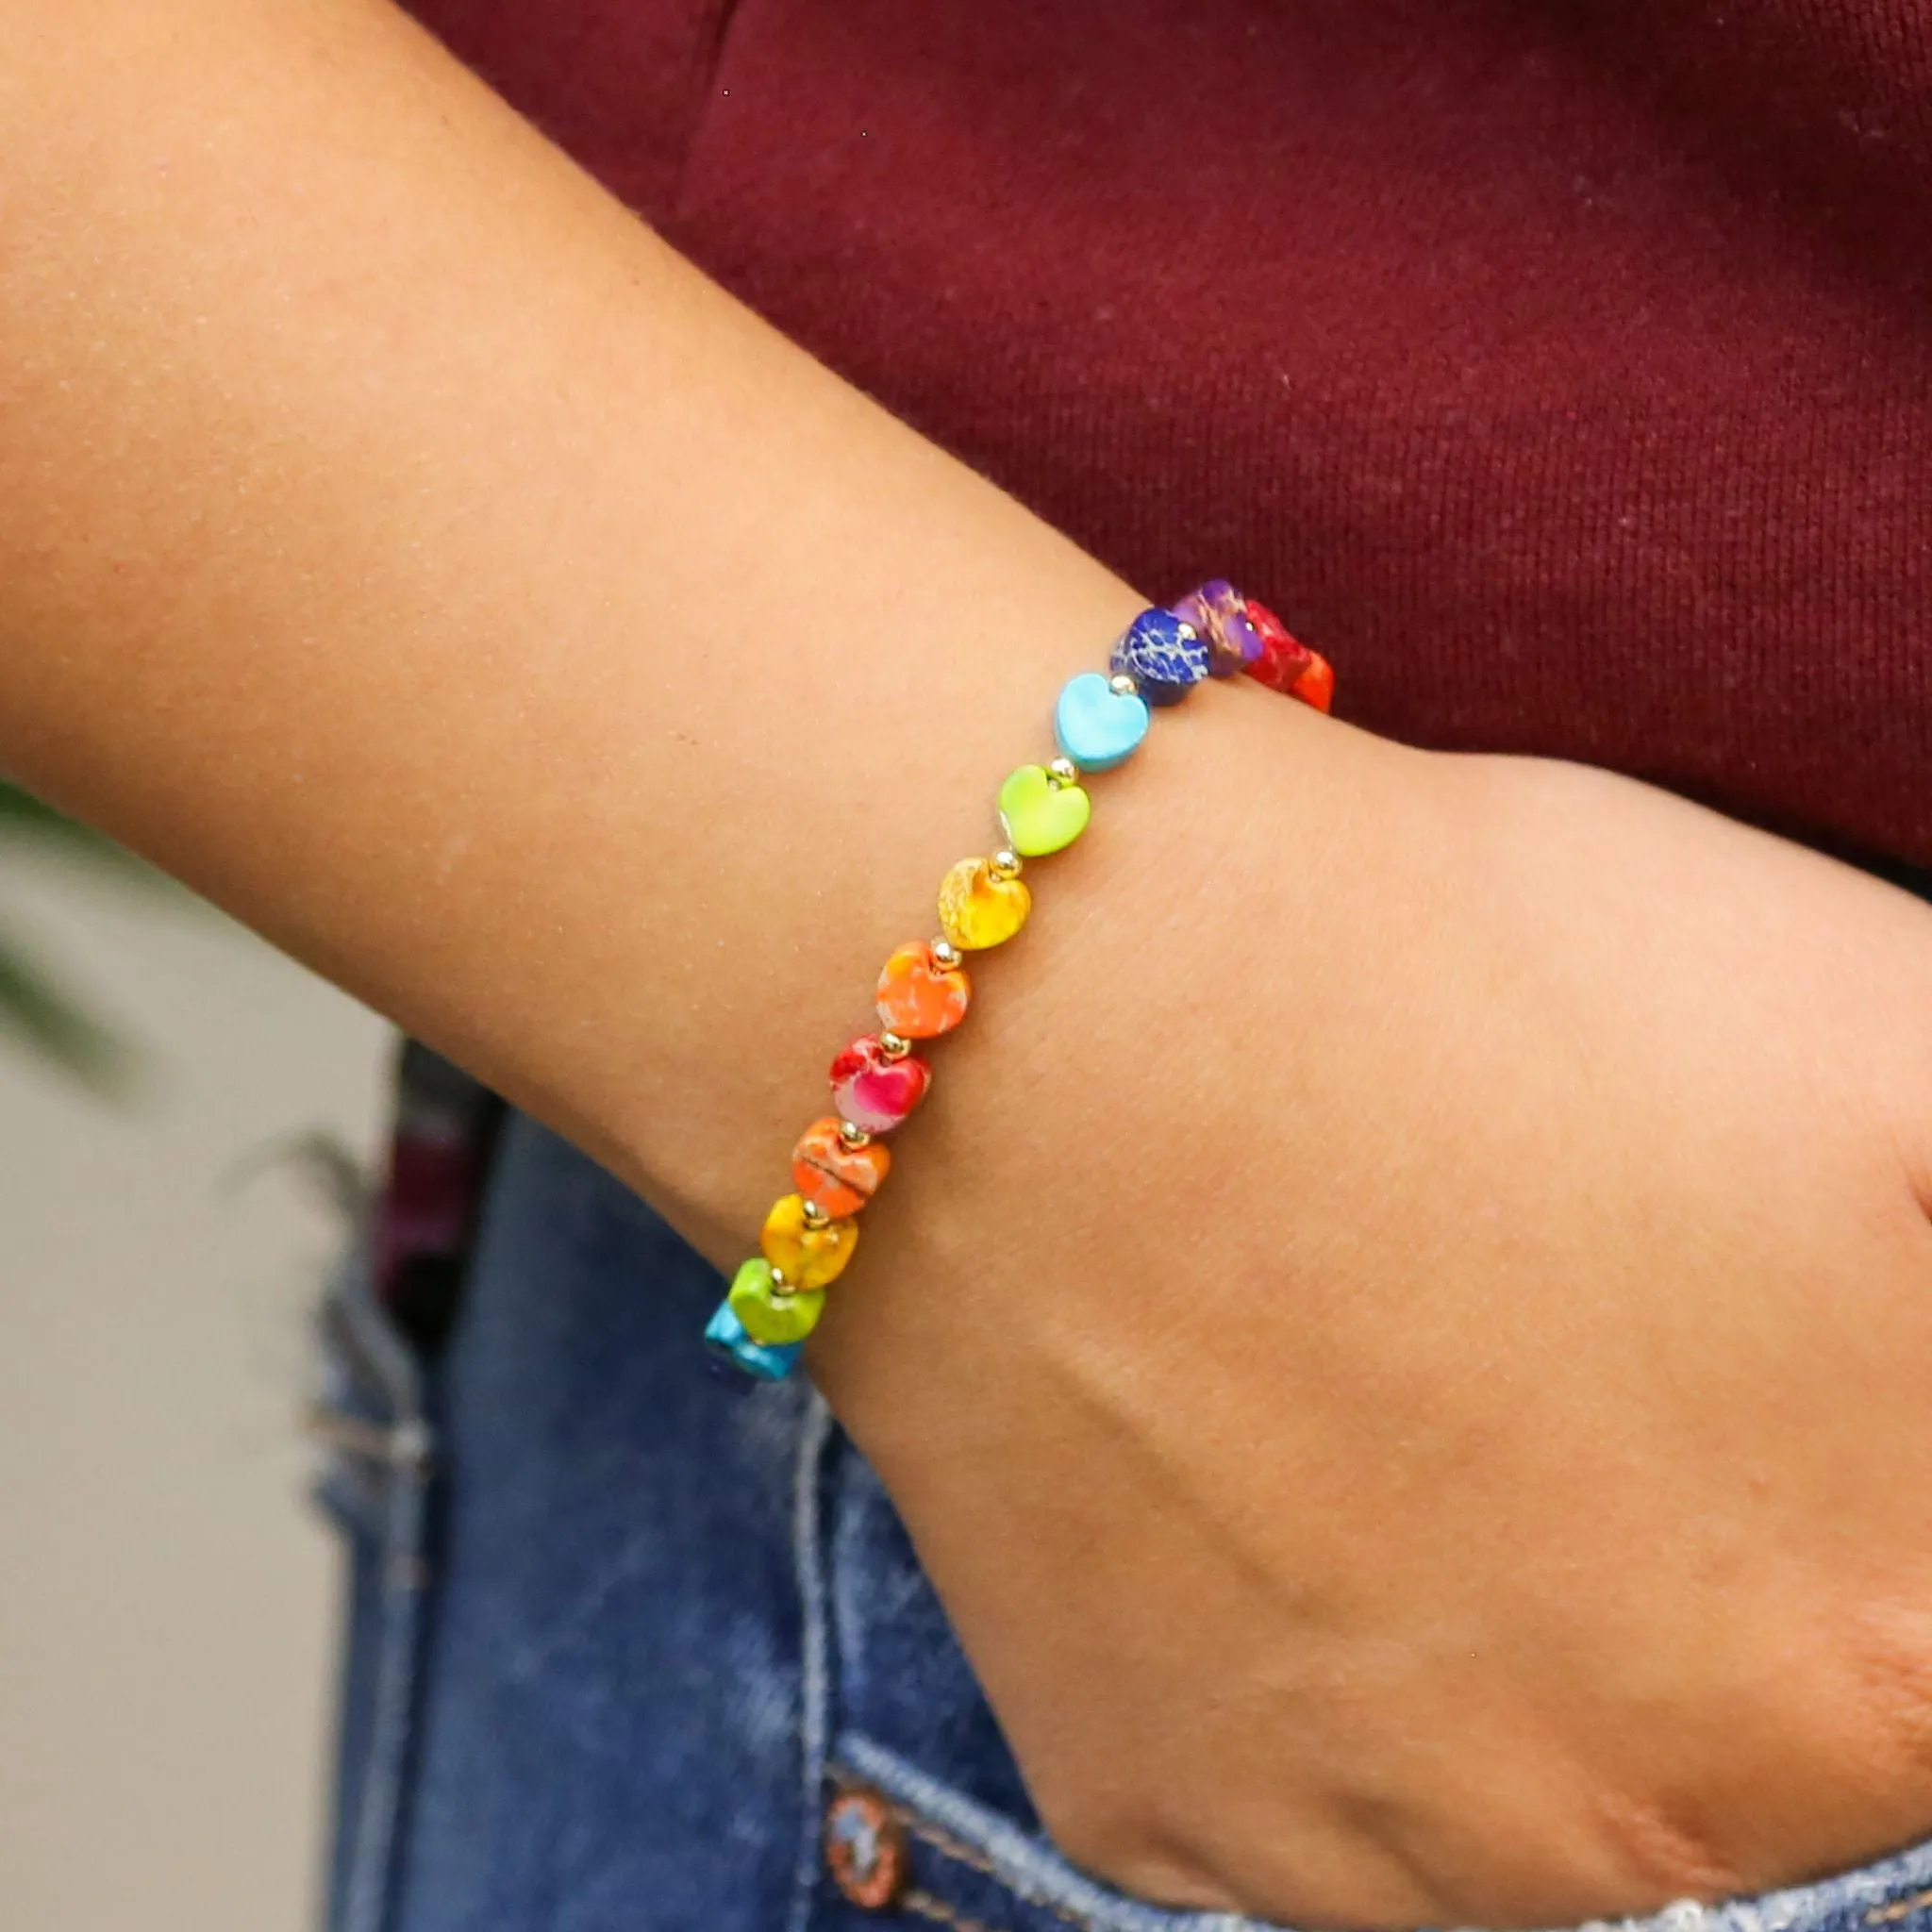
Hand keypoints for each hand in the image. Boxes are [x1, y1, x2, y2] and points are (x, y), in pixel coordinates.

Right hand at [808, 692, 1931, 1929]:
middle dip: (1701, 1525)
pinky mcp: (1157, 1799)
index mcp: (1883, 1661)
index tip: (1745, 1334)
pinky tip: (1243, 1441)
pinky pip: (1292, 1768)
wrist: (1047, 987)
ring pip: (1519, 1766)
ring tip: (1393, 1364)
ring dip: (1503, 1602)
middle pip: (1751, 1720)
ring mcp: (1365, 1848)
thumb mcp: (1893, 1051)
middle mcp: (1635, 1833)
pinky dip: (1294, 1627)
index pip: (1927, 1621)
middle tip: (1561, 1315)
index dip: (1851, 1446)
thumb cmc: (1470, 965)